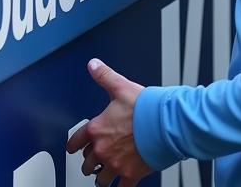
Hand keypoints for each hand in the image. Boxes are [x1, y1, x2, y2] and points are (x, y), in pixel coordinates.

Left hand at [66, 58, 152, 186]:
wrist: (166, 124)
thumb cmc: (146, 107)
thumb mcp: (121, 87)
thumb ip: (105, 76)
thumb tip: (93, 65)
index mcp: (97, 129)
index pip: (75, 142)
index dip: (73, 145)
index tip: (73, 148)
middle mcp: (103, 149)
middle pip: (87, 163)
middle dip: (90, 160)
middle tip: (94, 158)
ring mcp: (116, 164)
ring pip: (100, 179)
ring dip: (101, 175)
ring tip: (105, 172)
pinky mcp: (130, 174)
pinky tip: (119, 184)